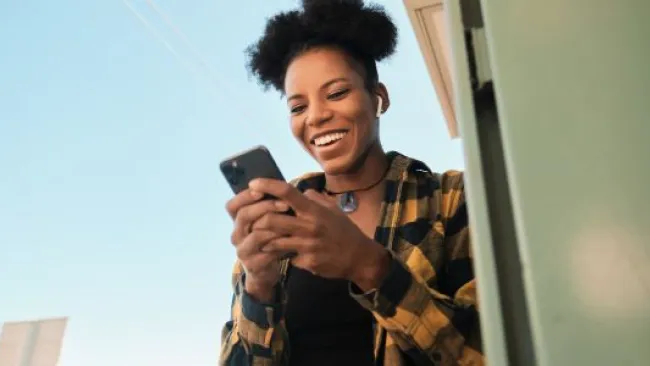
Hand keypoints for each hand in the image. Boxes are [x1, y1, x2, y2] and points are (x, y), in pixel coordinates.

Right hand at [226, 189, 290, 301]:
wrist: (266, 271)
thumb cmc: (269, 240)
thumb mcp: (267, 222)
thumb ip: (269, 207)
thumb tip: (281, 186)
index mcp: (238, 222)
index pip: (233, 205)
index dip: (244, 196)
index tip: (260, 190)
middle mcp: (237, 235)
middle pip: (244, 215)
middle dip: (265, 207)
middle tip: (285, 204)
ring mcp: (243, 250)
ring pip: (255, 234)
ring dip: (274, 226)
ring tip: (291, 222)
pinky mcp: (253, 264)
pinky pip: (266, 251)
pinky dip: (279, 244)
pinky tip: (291, 240)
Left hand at [249, 178, 389, 288]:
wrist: (359, 258)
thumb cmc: (345, 231)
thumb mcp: (333, 210)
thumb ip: (315, 199)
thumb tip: (300, 191)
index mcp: (314, 210)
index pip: (287, 193)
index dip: (268, 186)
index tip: (253, 183)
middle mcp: (309, 226)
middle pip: (271, 220)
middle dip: (257, 220)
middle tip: (252, 221)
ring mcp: (307, 246)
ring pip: (274, 241)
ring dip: (264, 240)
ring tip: (261, 239)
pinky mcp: (307, 262)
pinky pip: (288, 257)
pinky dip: (284, 255)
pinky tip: (285, 255)